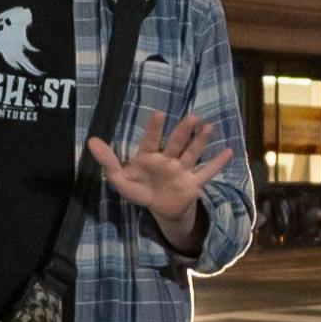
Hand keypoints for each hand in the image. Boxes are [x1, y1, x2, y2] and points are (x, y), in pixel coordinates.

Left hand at [87, 112, 234, 249]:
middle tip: (191, 117)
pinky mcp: (193, 183)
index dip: (154, 128)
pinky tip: (229, 152)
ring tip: (209, 127)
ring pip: (192, 154)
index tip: (158, 113)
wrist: (160, 208)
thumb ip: (107, 161)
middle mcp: (168, 159)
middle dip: (183, 131)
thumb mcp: (120, 179)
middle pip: (176, 143)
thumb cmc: (139, 189)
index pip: (151, 140)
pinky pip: (207, 173)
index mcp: (149, 157)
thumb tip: (91, 141)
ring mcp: (182, 170)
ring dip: (200, 141)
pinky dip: (217, 164)